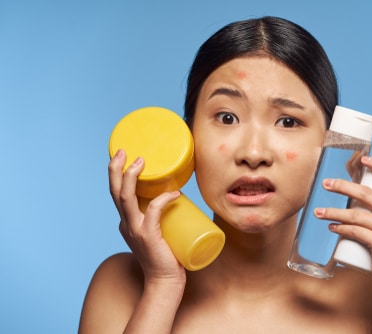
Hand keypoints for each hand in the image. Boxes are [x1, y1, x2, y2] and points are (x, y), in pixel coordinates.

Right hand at [108, 149, 185, 285]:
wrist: (164, 281)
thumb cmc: (166, 256)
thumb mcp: (158, 231)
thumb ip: (162, 216)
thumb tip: (177, 197)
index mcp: (127, 222)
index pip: (118, 194)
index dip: (118, 175)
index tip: (124, 157)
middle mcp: (126, 224)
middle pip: (115, 192)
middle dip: (115, 169)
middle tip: (122, 151)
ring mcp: (135, 230)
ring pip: (125, 198)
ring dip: (130, 178)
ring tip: (139, 162)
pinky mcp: (147, 236)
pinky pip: (153, 211)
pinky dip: (162, 199)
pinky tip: (174, 193)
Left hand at [315, 156, 371, 287]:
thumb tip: (356, 192)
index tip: (362, 158)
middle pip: (367, 193)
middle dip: (343, 186)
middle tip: (325, 184)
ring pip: (356, 214)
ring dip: (333, 211)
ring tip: (318, 212)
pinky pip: (355, 231)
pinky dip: (340, 228)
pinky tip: (330, 227)